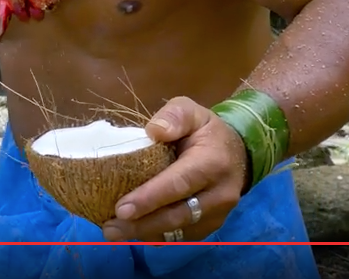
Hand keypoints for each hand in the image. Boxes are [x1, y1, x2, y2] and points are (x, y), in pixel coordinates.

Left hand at [100, 96, 248, 242]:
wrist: (239, 155)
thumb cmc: (207, 132)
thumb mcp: (192, 112)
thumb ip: (174, 116)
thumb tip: (155, 130)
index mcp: (212, 164)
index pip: (178, 184)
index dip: (149, 198)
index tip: (121, 209)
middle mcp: (218, 195)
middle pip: (177, 215)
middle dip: (141, 224)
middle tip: (109, 229)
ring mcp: (217, 215)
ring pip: (178, 230)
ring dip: (144, 233)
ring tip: (113, 232)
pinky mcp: (210, 227)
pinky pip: (181, 235)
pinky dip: (155, 235)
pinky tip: (132, 231)